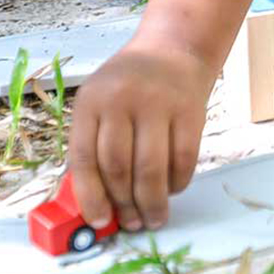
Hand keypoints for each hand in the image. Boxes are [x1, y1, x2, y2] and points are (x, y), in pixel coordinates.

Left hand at [67, 35, 217, 232]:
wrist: (172, 50)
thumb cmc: (129, 87)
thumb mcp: (100, 104)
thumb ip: (94, 147)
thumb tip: (96, 207)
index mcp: (90, 101)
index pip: (84, 157)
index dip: (91, 196)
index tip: (99, 222)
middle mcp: (121, 99)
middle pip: (118, 167)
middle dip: (124, 205)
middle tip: (132, 223)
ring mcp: (158, 103)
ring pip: (150, 169)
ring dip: (152, 203)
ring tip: (153, 218)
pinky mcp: (190, 110)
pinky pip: (183, 159)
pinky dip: (178, 183)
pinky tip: (173, 189)